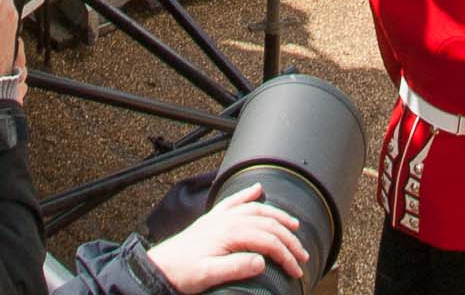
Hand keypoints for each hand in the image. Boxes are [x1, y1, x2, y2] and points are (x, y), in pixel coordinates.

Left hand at [145, 185, 307, 292]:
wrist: (161, 266)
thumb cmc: (183, 272)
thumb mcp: (210, 275)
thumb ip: (237, 267)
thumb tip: (262, 261)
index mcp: (229, 232)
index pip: (267, 240)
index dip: (286, 254)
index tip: (296, 269)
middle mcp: (227, 219)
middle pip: (267, 223)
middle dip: (289, 238)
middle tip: (303, 253)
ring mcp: (221, 217)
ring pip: (256, 209)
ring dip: (277, 216)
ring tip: (293, 225)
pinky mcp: (214, 219)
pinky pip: (235, 201)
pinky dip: (248, 194)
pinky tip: (258, 190)